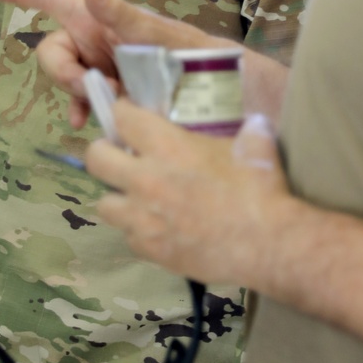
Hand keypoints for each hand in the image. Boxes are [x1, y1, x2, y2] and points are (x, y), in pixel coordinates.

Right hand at [0, 0, 211, 126]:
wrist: (225, 98)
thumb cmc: (200, 55)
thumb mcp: (163, 35)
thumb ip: (124, 15)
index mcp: (103, 18)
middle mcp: (99, 40)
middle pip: (53, 52)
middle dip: (62, 72)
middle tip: (88, 87)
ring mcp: (104, 68)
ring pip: (67, 80)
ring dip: (76, 94)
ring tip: (101, 107)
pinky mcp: (115, 94)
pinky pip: (84, 101)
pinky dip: (82, 110)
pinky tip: (86, 123)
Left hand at [89, 104, 288, 287]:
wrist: (267, 244)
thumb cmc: (261, 190)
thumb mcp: (255, 147)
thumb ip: (248, 130)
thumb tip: (255, 122)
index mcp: (168, 146)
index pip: (121, 118)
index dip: (122, 112)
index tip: (128, 115)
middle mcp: (145, 179)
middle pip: (95, 159)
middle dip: (105, 153)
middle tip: (121, 156)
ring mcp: (143, 218)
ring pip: (104, 203)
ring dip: (118, 196)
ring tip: (137, 197)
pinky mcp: (149, 249)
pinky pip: (128, 236)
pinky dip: (138, 229)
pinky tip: (159, 227)